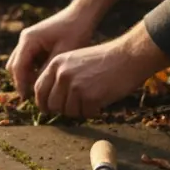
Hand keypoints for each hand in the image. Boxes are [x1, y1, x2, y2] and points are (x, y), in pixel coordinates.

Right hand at [6, 5, 96, 102]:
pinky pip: (29, 59)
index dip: (21, 84)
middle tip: (33, 96)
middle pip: (14, 65)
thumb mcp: (62, 54)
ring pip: (20, 63)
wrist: (82, 14)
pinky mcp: (35, 41)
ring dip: (27, 75)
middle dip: (21, 81)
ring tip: (40, 88)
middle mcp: (24, 39)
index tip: (26, 99)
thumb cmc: (75, 32)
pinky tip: (46, 77)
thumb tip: (38, 87)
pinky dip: (33, 69)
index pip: (18, 67)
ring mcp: (29, 39)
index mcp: (28, 41)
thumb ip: (47, 70)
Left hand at [31, 26, 169, 118]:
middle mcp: (62, 75)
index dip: (42, 102)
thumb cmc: (105, 60)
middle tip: (76, 107)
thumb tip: (50, 100)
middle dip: (63, 109)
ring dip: (79, 111)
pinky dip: (93, 112)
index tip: (47, 110)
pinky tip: (101, 102)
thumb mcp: (75, 60)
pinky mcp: (90, 96)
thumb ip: (61, 76)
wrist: (129, 56)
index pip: (39, 88)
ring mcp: (75, 86)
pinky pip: (85, 114)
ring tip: (92, 100)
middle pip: (52, 104)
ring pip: (68, 111)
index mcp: (56, 64)